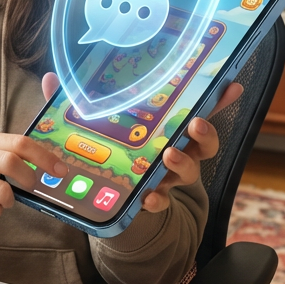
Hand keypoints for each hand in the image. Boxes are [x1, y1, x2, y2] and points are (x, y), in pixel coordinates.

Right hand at [0, 132, 71, 225]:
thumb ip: (9, 156)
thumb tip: (48, 168)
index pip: (19, 142)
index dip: (44, 157)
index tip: (60, 169)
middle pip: (11, 162)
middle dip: (29, 178)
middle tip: (32, 186)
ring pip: (2, 192)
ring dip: (8, 201)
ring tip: (0, 200)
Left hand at [40, 73, 242, 213]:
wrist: (108, 204)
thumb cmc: (107, 154)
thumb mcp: (90, 125)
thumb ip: (75, 103)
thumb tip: (51, 80)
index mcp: (167, 128)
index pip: (198, 110)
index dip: (219, 98)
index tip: (232, 84)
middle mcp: (175, 152)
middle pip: (204, 143)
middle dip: (204, 133)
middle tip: (195, 125)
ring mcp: (167, 178)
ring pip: (189, 171)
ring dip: (183, 163)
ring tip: (170, 156)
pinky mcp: (153, 200)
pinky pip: (162, 201)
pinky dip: (157, 200)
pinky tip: (148, 197)